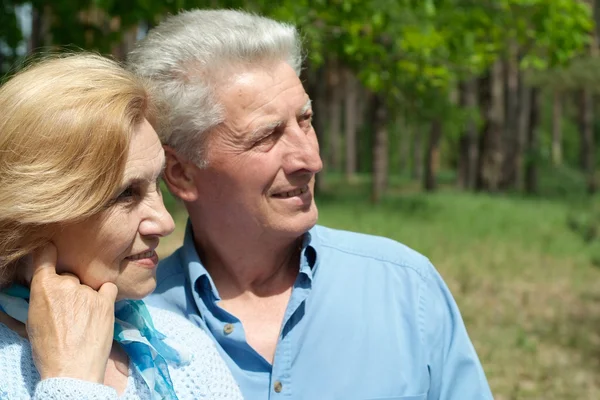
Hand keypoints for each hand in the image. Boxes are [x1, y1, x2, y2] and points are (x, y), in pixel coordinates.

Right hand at [26, 244, 117, 382]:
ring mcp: (88, 292)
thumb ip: (41, 295)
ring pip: (88, 284)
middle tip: (69, 310)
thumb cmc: (48, 349)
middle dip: (69, 287)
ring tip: (84, 318)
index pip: (45, 253)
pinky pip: (108, 288)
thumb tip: (46, 284)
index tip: (53, 250)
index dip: (49, 251)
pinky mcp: (107, 301)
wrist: (72, 369)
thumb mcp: (33, 318)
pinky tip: (100, 309)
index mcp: (44, 287)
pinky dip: (105, 295)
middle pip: (70, 275)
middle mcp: (67, 284)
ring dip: (87, 295)